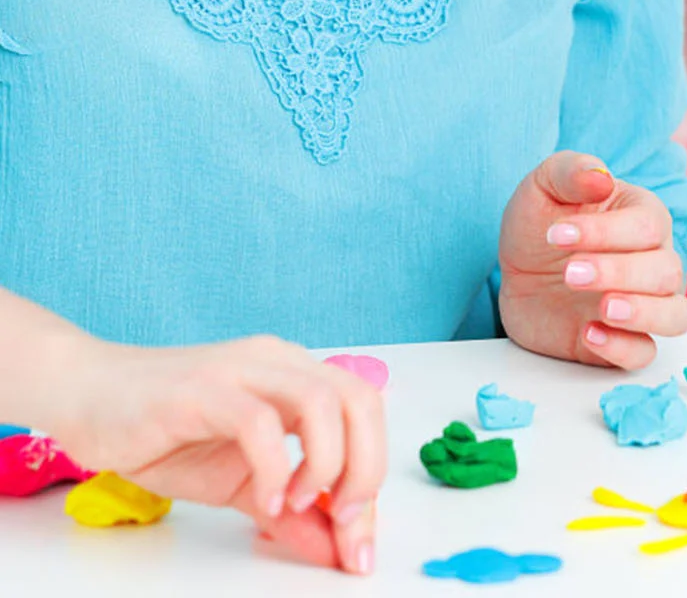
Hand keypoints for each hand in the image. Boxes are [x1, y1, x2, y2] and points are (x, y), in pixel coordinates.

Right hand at [45, 333, 383, 573]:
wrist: (87, 396)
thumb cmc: (164, 433)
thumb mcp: (237, 482)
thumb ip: (286, 511)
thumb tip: (332, 549)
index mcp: (297, 376)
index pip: (363, 416)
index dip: (373, 482)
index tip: (360, 547)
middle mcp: (281, 363)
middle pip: (361, 401)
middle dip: (367, 469)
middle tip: (344, 522)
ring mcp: (245, 370)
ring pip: (323, 400)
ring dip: (327, 464)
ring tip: (297, 506)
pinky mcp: (204, 390)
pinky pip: (260, 422)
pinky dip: (274, 466)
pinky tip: (264, 501)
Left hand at [498, 149, 686, 370]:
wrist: (519, 270)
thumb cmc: (542, 220)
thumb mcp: (545, 185)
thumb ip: (572, 171)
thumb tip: (602, 176)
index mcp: (644, 217)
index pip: (648, 226)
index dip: (606, 232)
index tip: (556, 234)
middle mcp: (655, 261)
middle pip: (667, 271)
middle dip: (619, 273)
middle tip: (570, 273)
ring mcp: (642, 305)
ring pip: (676, 316)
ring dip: (643, 313)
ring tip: (602, 308)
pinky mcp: (622, 341)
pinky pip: (645, 353)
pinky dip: (624, 348)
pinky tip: (588, 334)